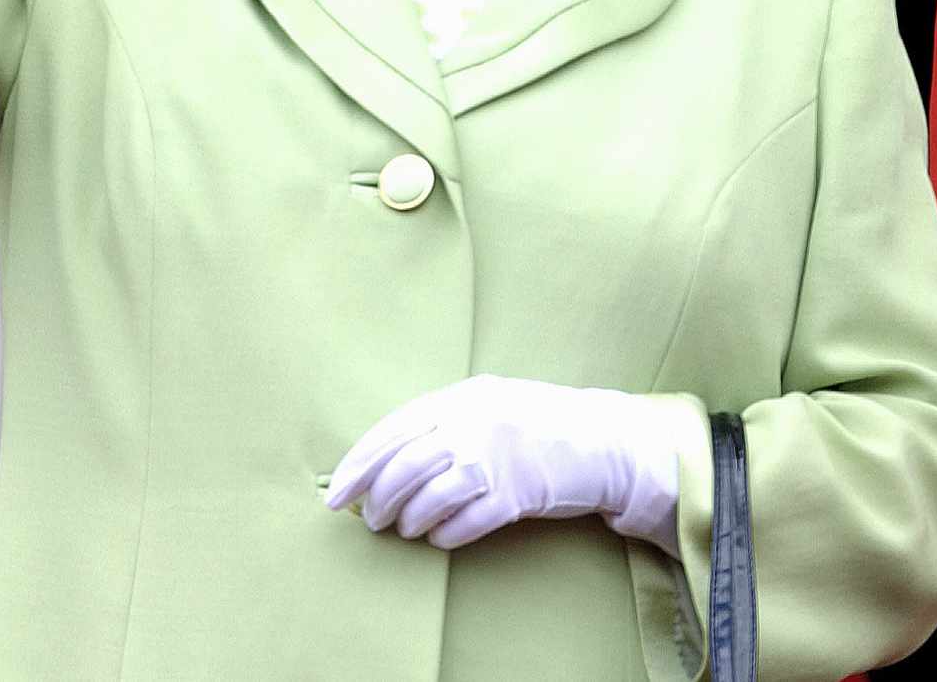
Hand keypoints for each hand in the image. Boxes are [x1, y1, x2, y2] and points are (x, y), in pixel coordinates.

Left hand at [324, 373, 681, 554]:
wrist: (599, 439)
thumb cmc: (535, 421)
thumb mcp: (486, 402)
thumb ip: (442, 419)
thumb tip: (386, 457)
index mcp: (459, 398)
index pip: (393, 431)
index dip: (360, 463)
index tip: (337, 491)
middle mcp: (472, 424)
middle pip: (405, 466)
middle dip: (378, 497)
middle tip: (368, 519)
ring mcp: (495, 459)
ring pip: (430, 496)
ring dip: (408, 519)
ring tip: (402, 529)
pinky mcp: (515, 495)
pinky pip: (466, 522)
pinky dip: (445, 534)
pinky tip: (438, 538)